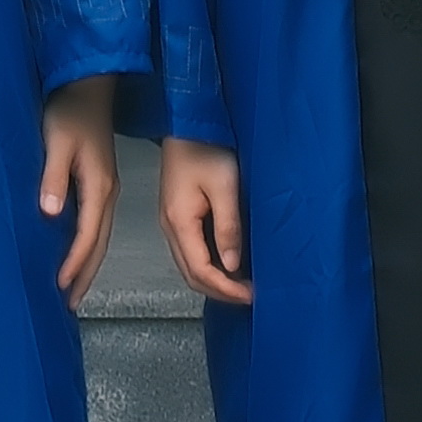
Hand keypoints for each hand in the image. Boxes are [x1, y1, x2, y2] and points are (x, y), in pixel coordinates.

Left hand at [38, 76, 117, 303]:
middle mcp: (108, 193)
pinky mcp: (100, 183)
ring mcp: (106, 189)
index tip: (61, 286)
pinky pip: (96, 224)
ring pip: (100, 236)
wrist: (89, 87)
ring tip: (74, 290)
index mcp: (100, 186)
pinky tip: (77, 254)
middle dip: (85, 274)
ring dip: (87, 264)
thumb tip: (51, 213)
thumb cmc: (69, 111)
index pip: (88, 234)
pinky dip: (88, 245)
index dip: (75, 262)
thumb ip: (54, 177)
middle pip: (99, 244)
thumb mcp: (57, 142)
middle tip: (70, 304)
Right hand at [161, 135, 250, 307]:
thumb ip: (228, 227)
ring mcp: (171, 222)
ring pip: (189, 266)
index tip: (250, 295)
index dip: (226, 289)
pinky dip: (209, 266)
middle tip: (249, 297)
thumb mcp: (225, 187)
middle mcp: (170, 227)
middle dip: (220, 291)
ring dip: (215, 281)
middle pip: (191, 274)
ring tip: (242, 285)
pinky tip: (228, 265)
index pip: (200, 270)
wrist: (187, 125)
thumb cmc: (205, 148)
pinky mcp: (177, 216)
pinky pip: (190, 252)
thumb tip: (232, 264)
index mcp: (179, 221)